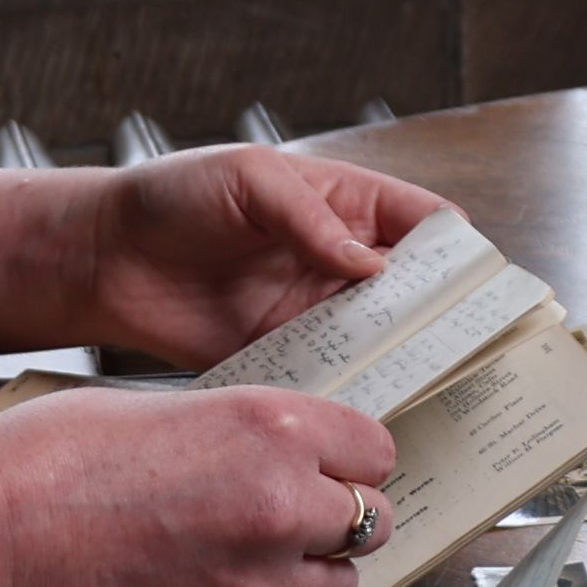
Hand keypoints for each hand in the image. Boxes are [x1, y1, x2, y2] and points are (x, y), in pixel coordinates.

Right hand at [0, 382, 401, 586]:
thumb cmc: (51, 461)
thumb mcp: (165, 411)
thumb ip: (241, 435)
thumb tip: (285, 456)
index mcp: (270, 430)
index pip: (375, 452)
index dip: (349, 459)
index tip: (327, 464)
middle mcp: (279, 506)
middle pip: (369, 521)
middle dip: (335, 516)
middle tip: (289, 510)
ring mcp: (253, 583)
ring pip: (334, 586)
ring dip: (306, 570)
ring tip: (247, 552)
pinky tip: (201, 583)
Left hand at [72, 147, 451, 366]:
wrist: (104, 258)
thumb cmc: (170, 197)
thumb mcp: (247, 180)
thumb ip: (309, 217)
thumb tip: (368, 262)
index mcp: (342, 203)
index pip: (423, 223)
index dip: (459, 251)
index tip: (483, 285)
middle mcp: (338, 260)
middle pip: (416, 290)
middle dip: (444, 315)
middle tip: (468, 347)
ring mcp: (313, 310)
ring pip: (382, 339)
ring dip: (403, 358)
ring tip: (429, 383)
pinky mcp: (282, 354)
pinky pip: (331, 375)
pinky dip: (352, 389)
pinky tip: (366, 405)